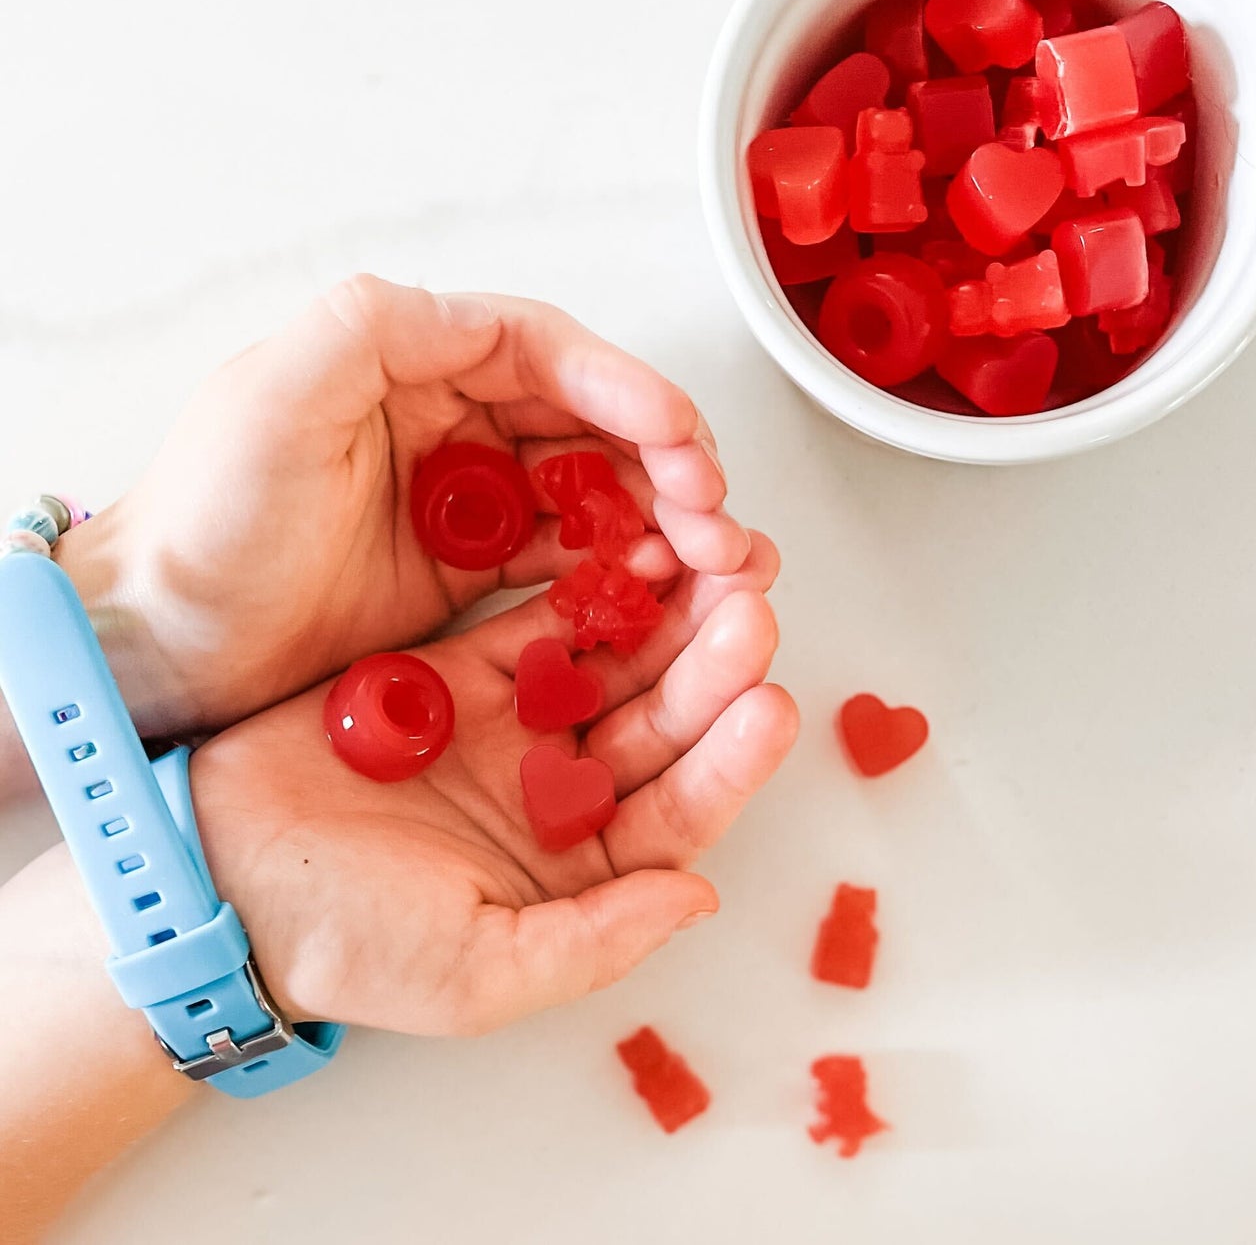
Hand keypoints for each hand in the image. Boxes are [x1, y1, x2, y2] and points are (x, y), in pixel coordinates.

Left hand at [55, 275, 748, 741]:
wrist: (162, 649)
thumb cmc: (204, 525)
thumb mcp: (271, 398)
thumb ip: (369, 329)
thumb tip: (469, 308)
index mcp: (408, 361)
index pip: (544, 351)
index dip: (623, 385)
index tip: (675, 431)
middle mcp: (447, 419)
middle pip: (588, 418)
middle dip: (666, 457)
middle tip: (711, 509)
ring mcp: (463, 498)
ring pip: (593, 485)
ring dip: (660, 513)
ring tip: (714, 555)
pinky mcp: (468, 569)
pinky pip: (567, 554)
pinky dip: (622, 565)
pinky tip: (661, 584)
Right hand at [188, 535, 795, 1032]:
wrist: (219, 873)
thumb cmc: (343, 941)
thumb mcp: (478, 972)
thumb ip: (595, 942)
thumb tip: (698, 900)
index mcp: (582, 868)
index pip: (680, 809)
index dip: (730, 761)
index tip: (769, 707)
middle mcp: (566, 793)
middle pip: (661, 722)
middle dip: (711, 667)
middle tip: (749, 609)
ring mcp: (522, 726)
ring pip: (616, 662)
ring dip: (666, 616)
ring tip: (712, 562)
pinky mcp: (471, 672)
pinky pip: (544, 622)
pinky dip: (586, 589)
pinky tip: (632, 550)